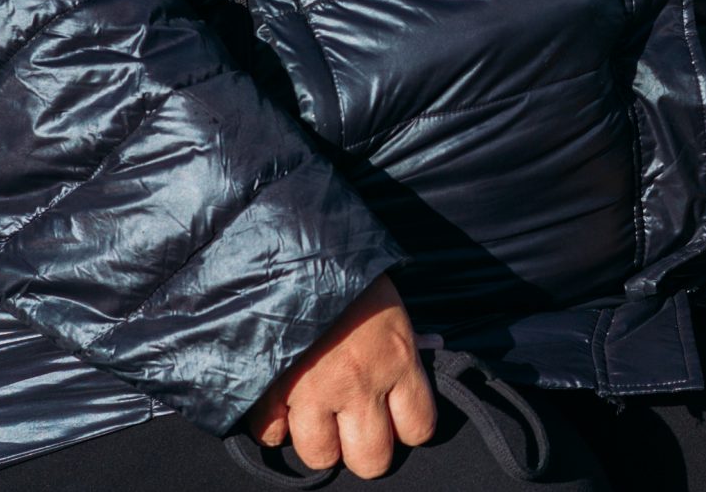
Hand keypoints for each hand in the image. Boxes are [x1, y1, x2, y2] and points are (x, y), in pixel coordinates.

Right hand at [246, 276, 436, 478]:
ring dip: (318, 441)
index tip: (394, 415)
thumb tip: (434, 346)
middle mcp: (360, 384)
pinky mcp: (271, 388)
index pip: (419, 428)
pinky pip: (271, 434)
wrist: (294, 246)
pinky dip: (273, 424)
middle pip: (371, 460)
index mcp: (397, 361)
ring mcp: (314, 391)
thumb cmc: (349, 273)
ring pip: (320, 456)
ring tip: (315, 417)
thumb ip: (410, 336)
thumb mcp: (390, 302)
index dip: (407, 426)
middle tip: (353, 427)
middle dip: (363, 449)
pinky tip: (281, 403)